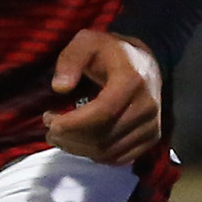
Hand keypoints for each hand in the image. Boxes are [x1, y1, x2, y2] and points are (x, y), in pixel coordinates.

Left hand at [44, 30, 162, 163]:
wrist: (145, 63)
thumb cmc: (111, 52)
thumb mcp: (86, 42)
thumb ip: (70, 60)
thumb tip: (60, 87)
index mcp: (133, 81)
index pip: (103, 113)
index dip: (72, 123)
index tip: (49, 120)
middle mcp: (147, 106)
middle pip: (103, 137)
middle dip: (69, 138)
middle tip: (50, 130)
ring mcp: (152, 126)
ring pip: (108, 152)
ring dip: (78, 149)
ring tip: (61, 136)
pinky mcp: (151, 139)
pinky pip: (118, 158)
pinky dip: (94, 155)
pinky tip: (81, 142)